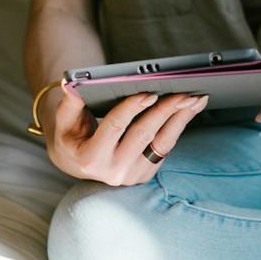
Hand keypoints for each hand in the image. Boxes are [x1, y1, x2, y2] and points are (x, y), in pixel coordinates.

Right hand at [42, 85, 207, 184]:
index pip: (115, 127)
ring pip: (161, 142)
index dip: (132, 108)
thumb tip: (71, 84)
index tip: (149, 92)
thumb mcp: (65, 121)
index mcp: (91, 158)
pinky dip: (178, 126)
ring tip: (195, 99)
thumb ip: (70, 103)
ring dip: (180, 118)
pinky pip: (166, 147)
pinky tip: (188, 109)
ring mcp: (132, 175)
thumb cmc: (72, 135)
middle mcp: (113, 171)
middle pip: (144, 134)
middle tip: (183, 92)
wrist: (78, 163)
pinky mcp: (146, 174)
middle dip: (165, 111)